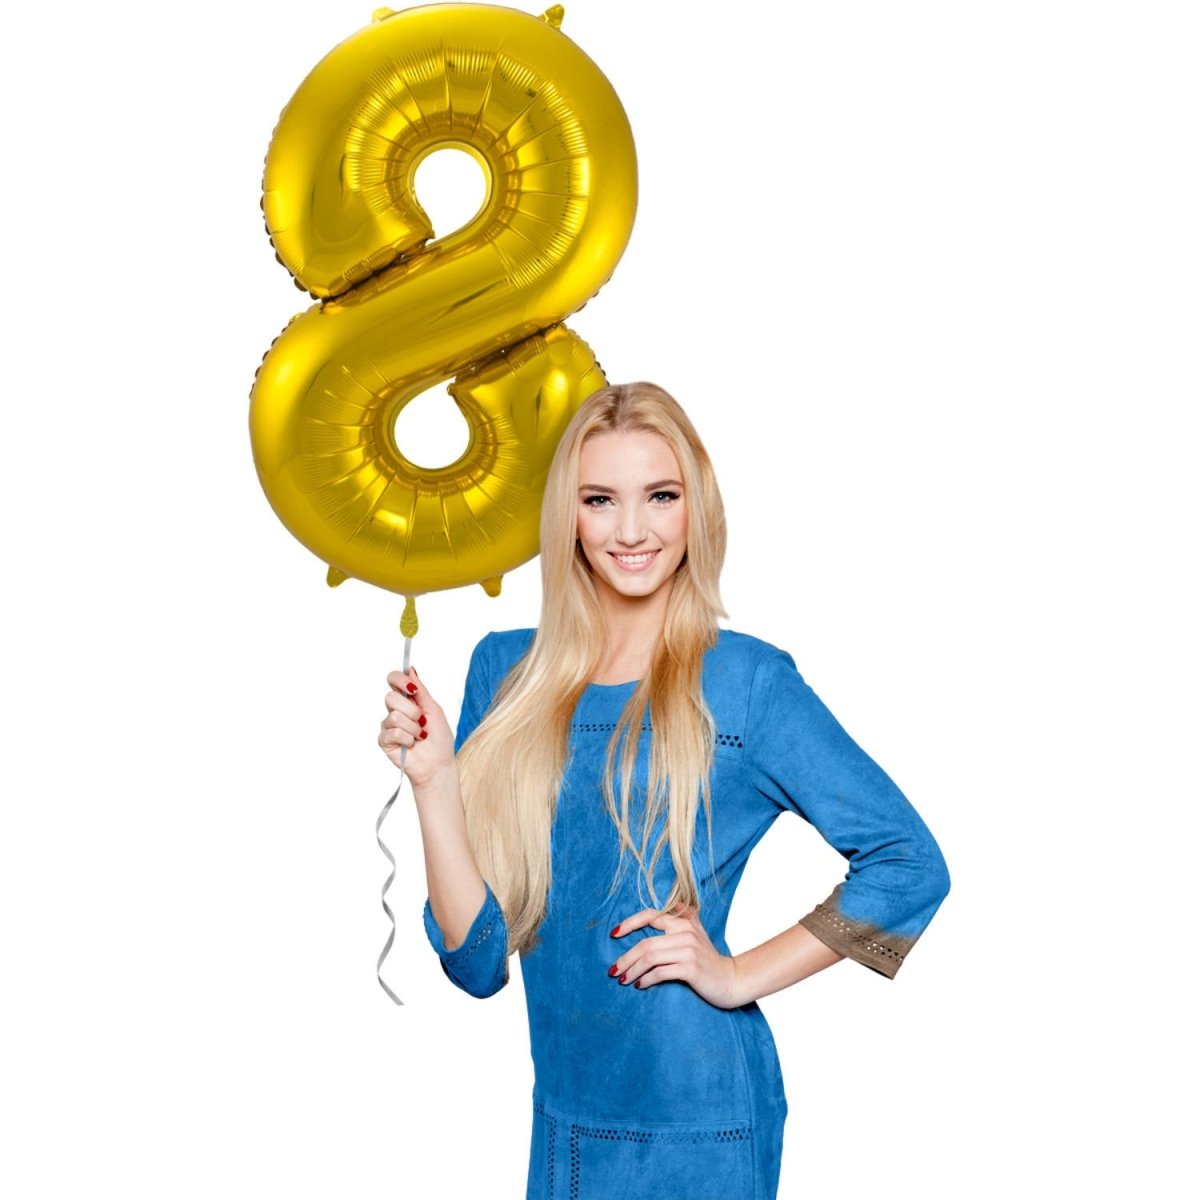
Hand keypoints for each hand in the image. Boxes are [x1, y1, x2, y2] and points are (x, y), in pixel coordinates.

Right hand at [378, 666, 455, 791]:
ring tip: (420, 736)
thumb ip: (421, 690)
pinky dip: (408, 739)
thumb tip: (411, 669)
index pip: (393, 680)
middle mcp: (395, 710)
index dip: (399, 680)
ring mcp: (388, 725)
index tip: (412, 689)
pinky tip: (412, 745)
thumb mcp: (434, 709)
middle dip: (412, 711)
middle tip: (422, 722)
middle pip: (391, 697)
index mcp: (407, 700)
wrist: (438, 763)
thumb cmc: (439, 738)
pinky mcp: (384, 740)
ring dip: (413, 728)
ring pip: (394, 716)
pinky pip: (394, 732)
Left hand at [607, 902, 742, 1009]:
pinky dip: (646, 979)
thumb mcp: (696, 934)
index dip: (629, 923)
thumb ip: (680, 921)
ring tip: (623, 979)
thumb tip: (652, 919)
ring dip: (632, 970)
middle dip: (626, 958)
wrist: (732, 980)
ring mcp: (688, 949)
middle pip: (645, 943)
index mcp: (684, 921)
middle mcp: (685, 932)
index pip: (650, 916)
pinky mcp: (691, 967)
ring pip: (649, 958)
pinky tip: (640, 985)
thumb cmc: (709, 960)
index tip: (614, 934)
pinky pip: (660, 972)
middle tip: (613, 970)